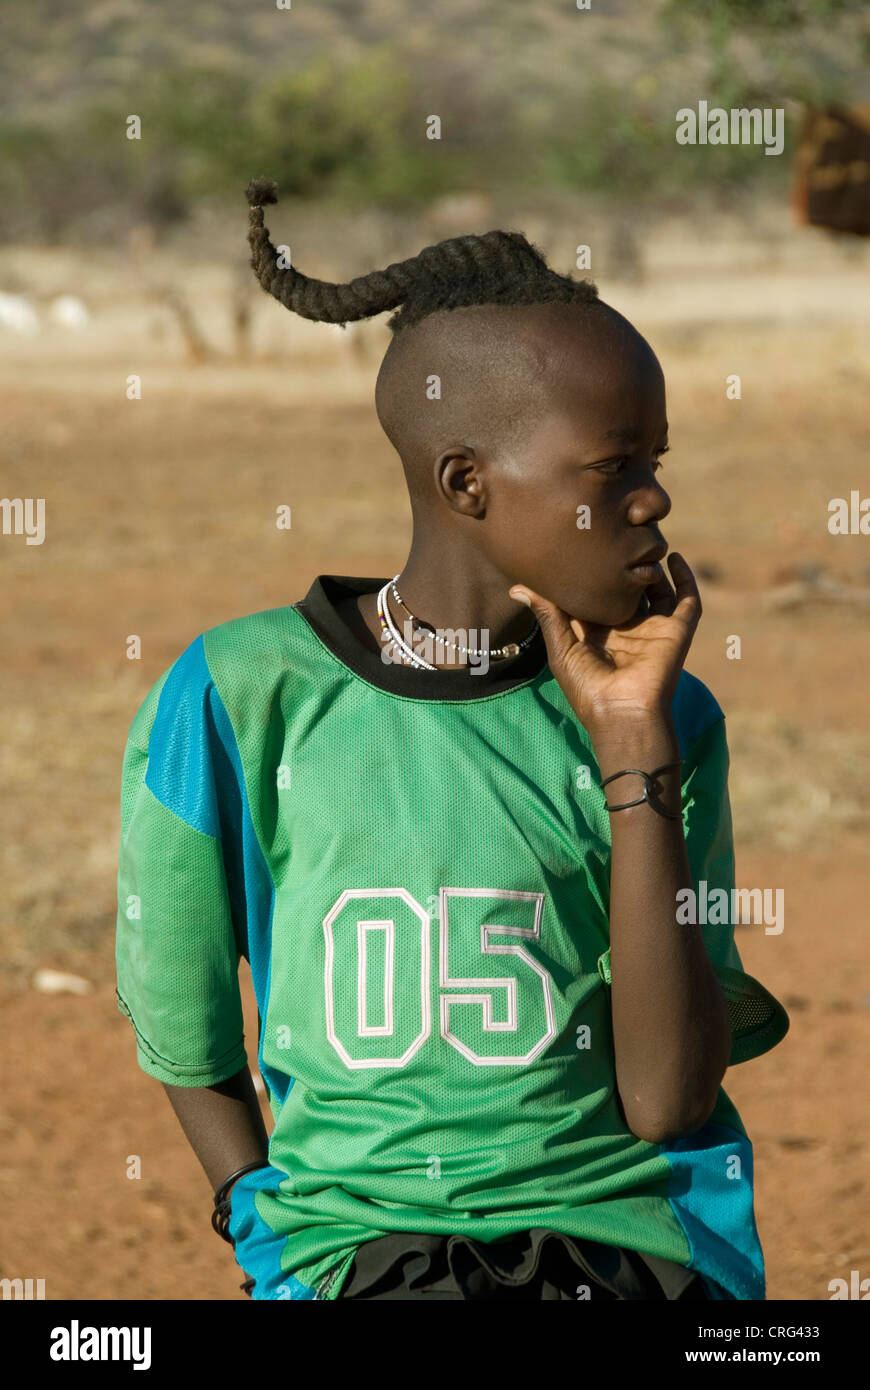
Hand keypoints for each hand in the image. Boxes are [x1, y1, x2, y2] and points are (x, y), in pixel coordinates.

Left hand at [508, 553, 700, 736]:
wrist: (621, 712)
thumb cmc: (587, 688)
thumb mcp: (561, 647)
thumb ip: (547, 613)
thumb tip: (517, 586)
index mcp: (599, 630)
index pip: (596, 591)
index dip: (589, 569)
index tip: (578, 541)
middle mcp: (627, 626)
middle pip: (627, 585)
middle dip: (623, 561)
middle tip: (614, 528)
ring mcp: (653, 627)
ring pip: (657, 587)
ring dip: (652, 565)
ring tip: (644, 538)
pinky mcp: (676, 631)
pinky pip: (686, 599)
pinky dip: (685, 578)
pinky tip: (674, 556)